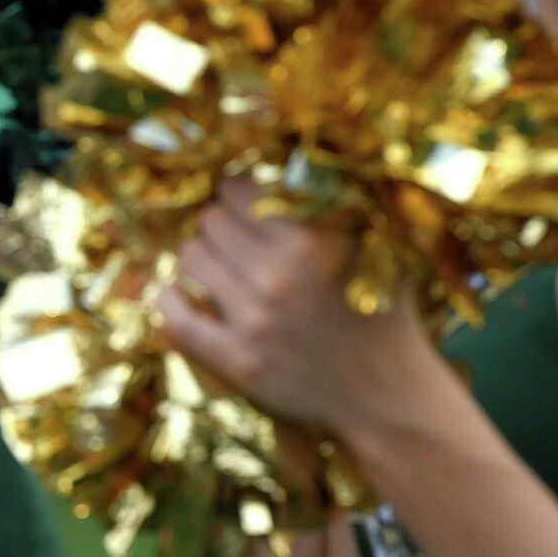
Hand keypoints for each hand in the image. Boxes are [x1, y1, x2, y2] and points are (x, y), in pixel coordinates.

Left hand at [157, 179, 438, 437]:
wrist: (388, 396)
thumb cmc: (384, 315)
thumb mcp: (378, 248)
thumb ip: (342, 205)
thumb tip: (297, 160)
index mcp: (311, 242)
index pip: (239, 191)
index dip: (235, 191)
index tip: (239, 198)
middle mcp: (278, 277)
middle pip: (211, 220)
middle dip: (218, 222)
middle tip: (231, 234)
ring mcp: (253, 321)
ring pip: (190, 257)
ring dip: (198, 255)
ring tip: (216, 263)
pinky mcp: (236, 360)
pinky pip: (176, 317)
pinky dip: (169, 299)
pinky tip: (176, 292)